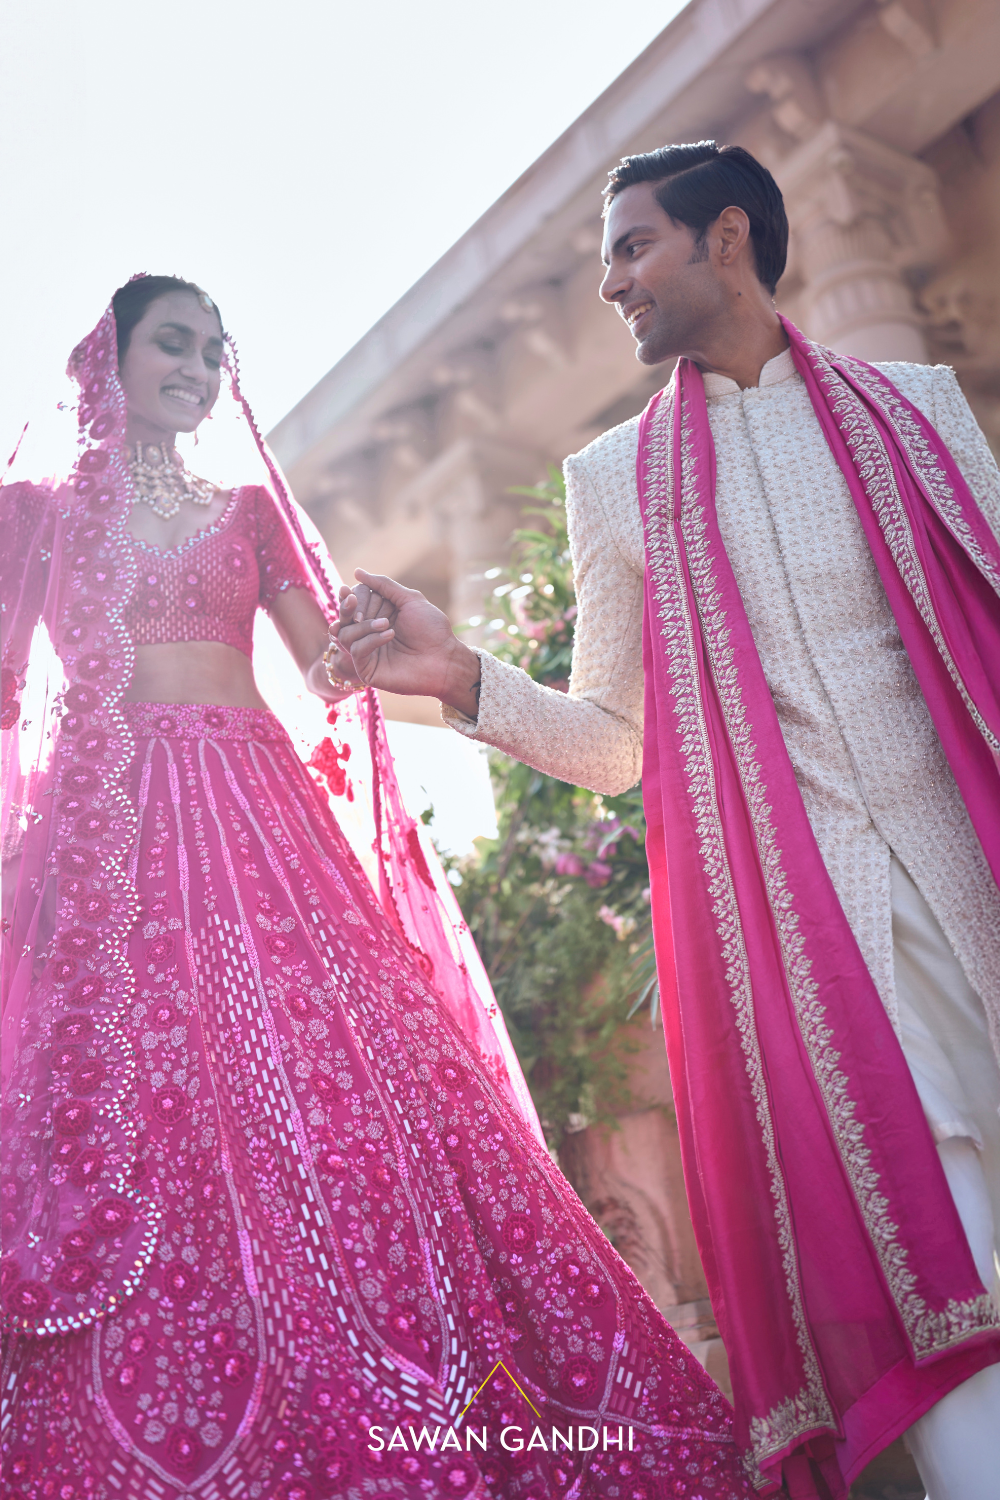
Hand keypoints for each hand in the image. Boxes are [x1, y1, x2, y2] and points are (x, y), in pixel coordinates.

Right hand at [333, 569, 480, 716]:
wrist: (444, 658)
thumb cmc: (431, 629)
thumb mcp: (409, 599)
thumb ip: (383, 585)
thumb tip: (357, 571)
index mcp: (378, 614)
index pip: (354, 602)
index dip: (353, 597)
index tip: (352, 593)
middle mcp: (369, 632)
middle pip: (344, 618)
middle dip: (346, 607)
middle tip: (352, 601)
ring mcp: (367, 652)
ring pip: (345, 634)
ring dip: (364, 625)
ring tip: (386, 623)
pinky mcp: (367, 669)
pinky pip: (356, 650)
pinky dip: (371, 639)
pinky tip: (389, 635)